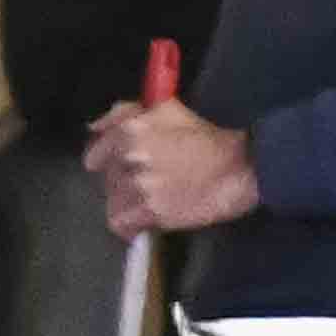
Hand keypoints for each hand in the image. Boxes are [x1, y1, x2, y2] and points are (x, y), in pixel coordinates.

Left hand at [87, 96, 259, 236]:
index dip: (103, 161)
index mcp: (131, 131)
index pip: (95, 154)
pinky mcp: (154, 212)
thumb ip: (124, 113)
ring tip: (143, 202)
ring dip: (125, 203)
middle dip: (120, 181)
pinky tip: (138, 225)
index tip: (114, 165)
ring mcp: (141, 187)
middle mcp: (131, 159)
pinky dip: (127, 226)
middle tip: (141, 182)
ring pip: (113, 201)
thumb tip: (93, 127)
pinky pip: (123, 224)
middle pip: (107, 179)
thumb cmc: (207, 135)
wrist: (241, 167)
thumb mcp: (167, 109)